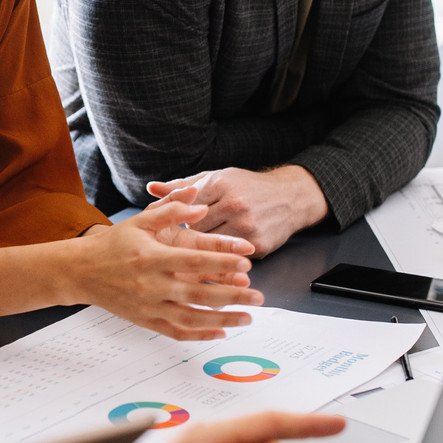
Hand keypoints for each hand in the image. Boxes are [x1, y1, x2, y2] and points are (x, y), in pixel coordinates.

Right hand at [70, 197, 262, 340]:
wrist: (81, 271)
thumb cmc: (113, 244)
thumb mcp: (140, 220)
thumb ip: (171, 209)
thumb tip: (200, 203)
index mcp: (152, 257)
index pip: (194, 261)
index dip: (221, 262)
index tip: (246, 263)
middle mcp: (151, 285)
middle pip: (198, 293)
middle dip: (232, 296)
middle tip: (259, 297)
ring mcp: (148, 306)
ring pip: (191, 318)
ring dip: (222, 320)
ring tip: (248, 319)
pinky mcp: (145, 321)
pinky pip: (176, 332)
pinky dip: (199, 335)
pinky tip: (220, 333)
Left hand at [146, 165, 329, 257]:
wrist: (291, 197)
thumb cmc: (248, 186)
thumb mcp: (216, 178)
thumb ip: (183, 185)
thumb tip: (151, 188)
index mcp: (220, 184)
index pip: (185, 207)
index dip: (172, 222)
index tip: (163, 231)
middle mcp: (234, 205)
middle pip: (196, 231)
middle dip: (183, 241)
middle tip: (172, 251)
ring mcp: (247, 227)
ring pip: (212, 249)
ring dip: (201, 255)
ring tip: (190, 261)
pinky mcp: (258, 245)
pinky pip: (231, 259)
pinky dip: (221, 263)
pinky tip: (214, 264)